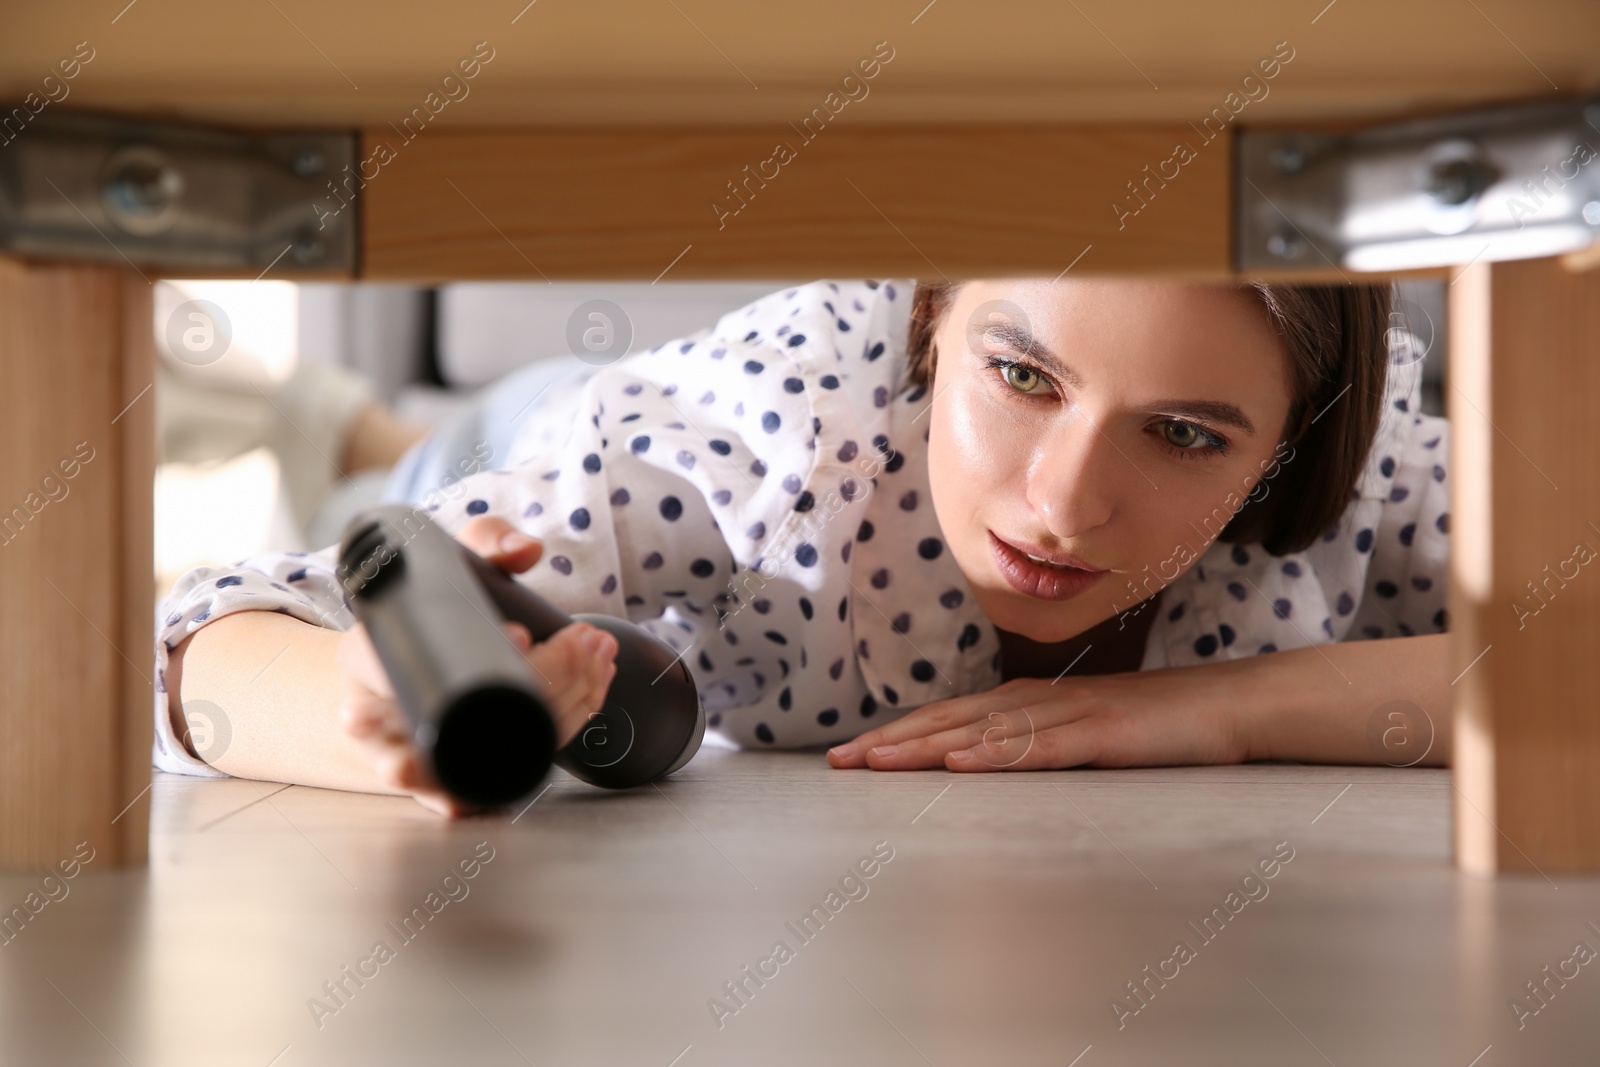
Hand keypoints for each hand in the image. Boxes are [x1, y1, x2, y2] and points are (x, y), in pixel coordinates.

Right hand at [334, 515, 617, 815]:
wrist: (389, 676)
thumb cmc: (416, 621)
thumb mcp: (438, 565)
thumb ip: (484, 541)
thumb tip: (526, 550)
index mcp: (364, 662)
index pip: (411, 670)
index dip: (471, 661)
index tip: (520, 634)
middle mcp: (380, 723)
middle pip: (469, 722)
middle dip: (543, 681)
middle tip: (580, 644)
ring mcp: (416, 762)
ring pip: (498, 755)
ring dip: (563, 711)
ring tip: (597, 661)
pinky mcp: (451, 784)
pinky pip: (510, 775)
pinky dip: (559, 736)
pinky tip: (589, 695)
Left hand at [825, 672, 1246, 772]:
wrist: (1224, 705)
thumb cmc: (1149, 725)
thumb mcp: (1078, 734)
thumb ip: (1031, 743)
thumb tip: (977, 762)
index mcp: (1027, 700)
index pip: (947, 717)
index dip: (895, 734)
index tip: (847, 756)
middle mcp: (1037, 700)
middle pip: (950, 720)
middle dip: (890, 741)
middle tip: (837, 761)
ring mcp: (1069, 714)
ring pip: (983, 731)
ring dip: (925, 746)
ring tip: (877, 762)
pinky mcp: (1102, 733)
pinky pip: (1040, 747)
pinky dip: (996, 755)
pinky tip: (960, 763)